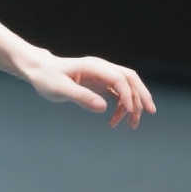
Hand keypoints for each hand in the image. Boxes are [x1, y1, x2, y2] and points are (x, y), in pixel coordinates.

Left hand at [23, 52, 155, 128]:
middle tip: (150, 112)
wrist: (39, 71)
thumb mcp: (60, 89)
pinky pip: (118, 94)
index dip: (127, 94)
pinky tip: (115, 121)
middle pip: (130, 79)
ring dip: (132, 104)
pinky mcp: (100, 84)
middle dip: (142, 95)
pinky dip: (121, 107)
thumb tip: (103, 108)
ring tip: (131, 125)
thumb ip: (81, 97)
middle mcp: (102, 69)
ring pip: (127, 87)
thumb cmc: (47, 78)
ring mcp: (102, 76)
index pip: (119, 78)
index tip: (130, 111)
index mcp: (94, 66)